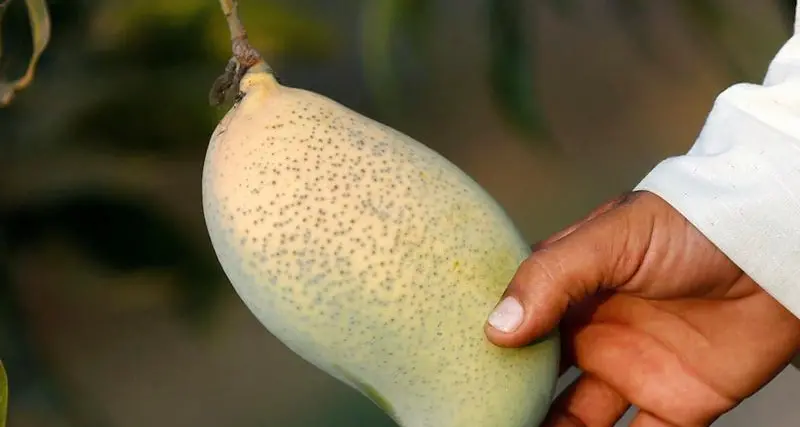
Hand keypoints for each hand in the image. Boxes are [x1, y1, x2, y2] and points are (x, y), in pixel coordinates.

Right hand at [484, 191, 799, 426]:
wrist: (772, 249)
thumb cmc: (690, 226)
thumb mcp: (612, 238)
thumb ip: (552, 277)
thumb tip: (497, 327)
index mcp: (571, 290)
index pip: (516, 326)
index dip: (488, 351)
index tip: (456, 375)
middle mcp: (593, 333)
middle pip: (539, 381)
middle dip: (511, 402)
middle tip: (481, 417)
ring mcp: (631, 370)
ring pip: (577, 419)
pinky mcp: (676, 403)